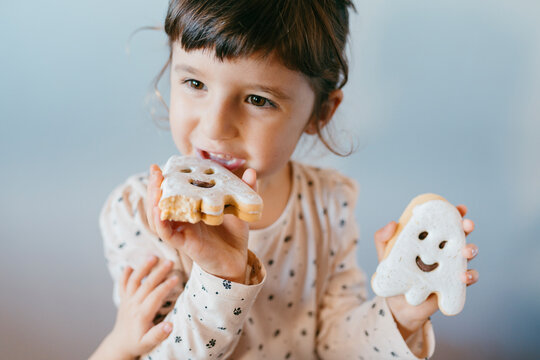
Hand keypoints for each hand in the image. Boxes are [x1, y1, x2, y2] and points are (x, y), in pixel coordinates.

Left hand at [90, 256, 177, 359]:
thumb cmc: (137, 343)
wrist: (120, 344)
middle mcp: (133, 305)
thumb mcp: (149, 343)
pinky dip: (124, 275)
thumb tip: (170, 326)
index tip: (177, 277)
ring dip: (143, 268)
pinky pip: (122, 285)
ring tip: (153, 257)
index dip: (166, 286)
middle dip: (158, 272)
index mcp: (142, 314)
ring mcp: (127, 300)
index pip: (155, 296)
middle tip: (170, 261)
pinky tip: (129, 266)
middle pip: (146, 285)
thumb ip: (159, 335)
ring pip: (134, 281)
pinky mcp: (123, 299)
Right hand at [145, 164, 257, 283]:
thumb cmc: (234, 234)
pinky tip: (159, 210)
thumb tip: (251, 171)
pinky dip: (160, 222)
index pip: (173, 192)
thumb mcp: (238, 208)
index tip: (164, 164)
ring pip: (158, 216)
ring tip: (155, 185)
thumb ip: (244, 190)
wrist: (237, 259)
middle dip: (155, 185)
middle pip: (160, 201)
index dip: (166, 179)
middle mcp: (182, 219)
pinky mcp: (183, 244)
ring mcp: (181, 231)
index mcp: (191, 208)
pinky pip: (166, 233)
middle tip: (155, 170)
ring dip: (153, 201)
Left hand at [374, 204, 478, 338]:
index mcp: (428, 238)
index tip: (460, 208)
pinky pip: (469, 278)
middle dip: (467, 227)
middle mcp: (442, 249)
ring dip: (472, 250)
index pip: (443, 221)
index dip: (454, 213)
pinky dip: (471, 276)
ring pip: (468, 253)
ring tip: (466, 252)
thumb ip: (383, 238)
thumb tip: (393, 223)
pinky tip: (464, 276)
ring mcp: (449, 266)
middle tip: (467, 225)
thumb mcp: (384, 254)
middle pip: (460, 234)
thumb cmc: (393, 273)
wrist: (397, 304)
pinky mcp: (453, 284)